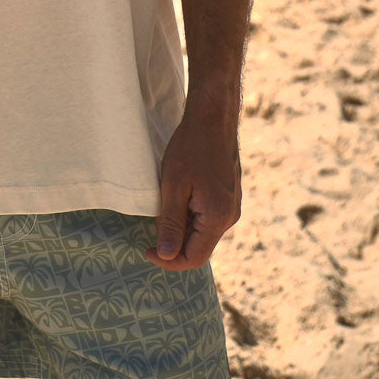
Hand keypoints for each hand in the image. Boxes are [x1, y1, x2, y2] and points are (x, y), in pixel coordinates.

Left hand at [146, 108, 240, 270]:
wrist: (213, 118)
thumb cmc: (191, 148)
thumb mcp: (173, 186)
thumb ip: (170, 223)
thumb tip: (166, 256)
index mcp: (218, 218)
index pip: (194, 258)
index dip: (168, 260)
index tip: (146, 249)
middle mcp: (230, 217)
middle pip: (199, 247)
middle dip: (173, 244)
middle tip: (149, 227)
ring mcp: (231, 207)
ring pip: (202, 233)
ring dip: (181, 229)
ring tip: (163, 207)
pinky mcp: (228, 197)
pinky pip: (208, 218)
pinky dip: (190, 217)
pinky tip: (176, 198)